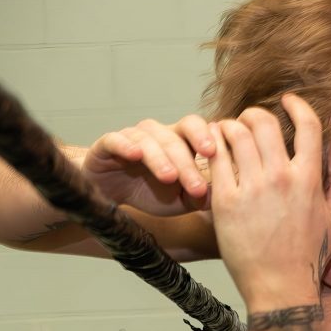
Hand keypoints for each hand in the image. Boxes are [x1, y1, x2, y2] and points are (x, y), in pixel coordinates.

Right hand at [83, 115, 216, 214]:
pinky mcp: (108, 143)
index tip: (215, 154)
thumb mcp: (180, 201)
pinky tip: (135, 155)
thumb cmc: (150, 192)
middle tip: (196, 187)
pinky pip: (115, 139)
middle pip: (175, 139)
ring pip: (148, 140)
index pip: (196, 129)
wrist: (111, 194)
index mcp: (180, 142)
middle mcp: (158, 134)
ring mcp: (132, 136)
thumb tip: (222, 197)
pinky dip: (125, 145)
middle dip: (187, 163)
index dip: (206, 137)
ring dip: (161, 159)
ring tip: (169, 177)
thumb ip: (200, 197)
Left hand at [208, 94, 330, 310]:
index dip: (296, 105)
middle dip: (256, 114)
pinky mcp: (224, 202)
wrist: (280, 290)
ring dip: (231, 128)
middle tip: (251, 122)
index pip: (307, 125)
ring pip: (234, 133)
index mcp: (309, 180)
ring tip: (230, 136)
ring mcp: (251, 189)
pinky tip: (215, 154)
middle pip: (263, 121)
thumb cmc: (310, 258)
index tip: (287, 100)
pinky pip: (214, 158)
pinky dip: (213, 149)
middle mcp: (281, 178)